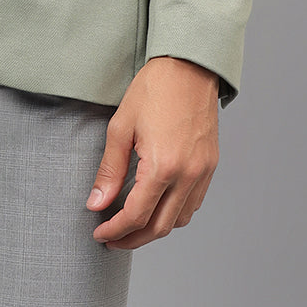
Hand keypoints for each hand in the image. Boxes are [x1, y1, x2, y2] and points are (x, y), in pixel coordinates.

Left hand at [86, 56, 219, 248]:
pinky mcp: (210, 166)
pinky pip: (193, 204)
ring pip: (179, 221)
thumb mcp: (121, 126)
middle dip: (132, 239)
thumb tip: (97, 203)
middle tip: (111, 239)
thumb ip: (109, 170)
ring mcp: (202, 172)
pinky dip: (174, 214)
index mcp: (163, 165)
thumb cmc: (153, 90)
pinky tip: (156, 206)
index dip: (115, 230)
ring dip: (154, 229)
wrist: (188, 67)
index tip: (99, 234)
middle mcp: (187, 175)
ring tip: (131, 224)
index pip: (136, 216)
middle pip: (159, 228)